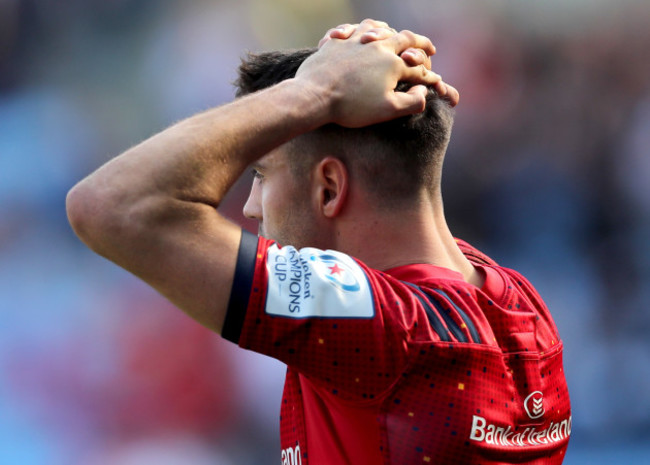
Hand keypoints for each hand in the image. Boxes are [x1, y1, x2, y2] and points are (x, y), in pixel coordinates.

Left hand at [319, 21, 458, 106]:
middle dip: (420, 44)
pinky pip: (350, 29)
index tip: (435, 82)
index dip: (428, 77)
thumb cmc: (352, 106)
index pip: (418, 69)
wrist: (315, 96)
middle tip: (429, 49)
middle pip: (405, 38)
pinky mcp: (336, 42)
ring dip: (389, 31)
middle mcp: (377, 46)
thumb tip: (424, 91)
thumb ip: (411, 102)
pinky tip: (356, 35)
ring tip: (392, 35)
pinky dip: (357, 30)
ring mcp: (355, 40)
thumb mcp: (387, 110)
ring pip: (377, 27)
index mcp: (393, 63)